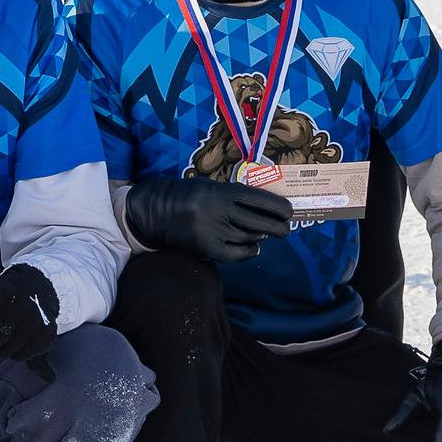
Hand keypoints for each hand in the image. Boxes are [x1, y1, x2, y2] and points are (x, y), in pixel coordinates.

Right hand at [124, 176, 291, 261]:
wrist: (151, 211)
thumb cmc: (187, 196)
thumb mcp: (211, 188)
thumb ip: (236, 197)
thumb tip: (269, 210)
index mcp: (220, 192)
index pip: (260, 200)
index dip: (279, 208)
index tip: (289, 212)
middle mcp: (218, 211)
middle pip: (261, 223)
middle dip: (279, 228)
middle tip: (285, 229)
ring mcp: (212, 231)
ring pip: (249, 238)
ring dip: (259, 236)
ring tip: (262, 234)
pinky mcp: (205, 248)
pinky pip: (236, 254)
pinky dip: (248, 251)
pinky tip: (252, 247)